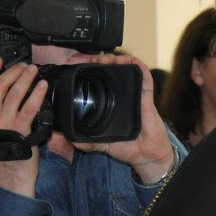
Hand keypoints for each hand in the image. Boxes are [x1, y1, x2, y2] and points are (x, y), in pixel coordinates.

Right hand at [0, 57, 49, 196]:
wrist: (12, 174)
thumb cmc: (5, 152)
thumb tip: (10, 93)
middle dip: (11, 72)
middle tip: (23, 65)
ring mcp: (4, 123)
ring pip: (13, 94)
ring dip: (24, 79)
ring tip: (33, 70)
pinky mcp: (20, 129)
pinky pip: (29, 107)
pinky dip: (37, 94)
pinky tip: (43, 86)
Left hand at [69, 53, 175, 181]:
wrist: (147, 156)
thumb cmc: (128, 149)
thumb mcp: (101, 144)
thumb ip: (86, 142)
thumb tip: (67, 138)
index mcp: (112, 106)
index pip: (101, 84)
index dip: (93, 72)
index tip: (83, 66)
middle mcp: (124, 98)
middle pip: (114, 74)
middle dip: (104, 62)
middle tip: (94, 60)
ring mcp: (136, 97)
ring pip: (128, 72)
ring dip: (119, 61)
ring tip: (108, 58)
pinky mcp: (147, 99)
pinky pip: (145, 79)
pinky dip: (139, 68)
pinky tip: (132, 60)